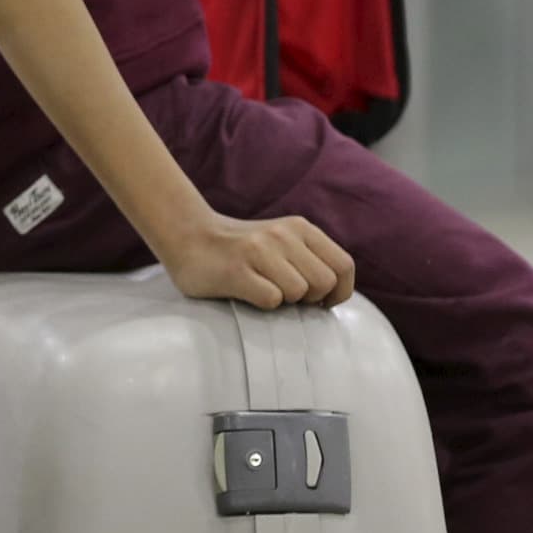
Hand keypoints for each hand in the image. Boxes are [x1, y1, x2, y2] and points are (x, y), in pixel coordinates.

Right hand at [155, 211, 355, 310]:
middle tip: (286, 296)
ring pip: (299, 292)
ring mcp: (259, 251)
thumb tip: (334, 295)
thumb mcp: (281, 240)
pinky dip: (263, 303)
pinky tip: (247, 293)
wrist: (188, 235)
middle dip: (310, 299)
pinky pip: (271, 299)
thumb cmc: (240, 249)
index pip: (344, 266)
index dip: (339, 292)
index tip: (319, 302)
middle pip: (324, 283)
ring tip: (263, 290)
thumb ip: (308, 257)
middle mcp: (283, 235)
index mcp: (300, 228)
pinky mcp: (236, 270)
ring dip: (284, 301)